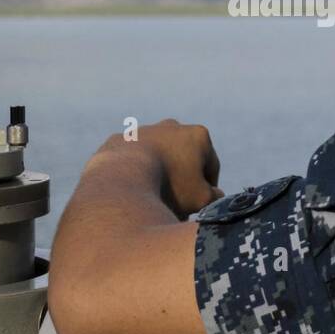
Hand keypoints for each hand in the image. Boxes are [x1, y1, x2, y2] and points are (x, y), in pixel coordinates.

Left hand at [98, 119, 222, 218]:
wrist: (122, 180)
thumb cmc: (168, 188)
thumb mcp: (201, 199)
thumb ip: (213, 196)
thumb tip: (215, 194)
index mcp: (198, 136)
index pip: (211, 166)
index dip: (208, 189)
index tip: (199, 207)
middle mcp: (172, 127)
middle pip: (182, 158)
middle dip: (181, 179)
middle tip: (176, 206)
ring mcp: (143, 131)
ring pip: (156, 156)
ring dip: (157, 174)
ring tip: (152, 200)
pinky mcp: (119, 140)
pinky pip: (130, 160)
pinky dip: (133, 173)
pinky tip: (131, 192)